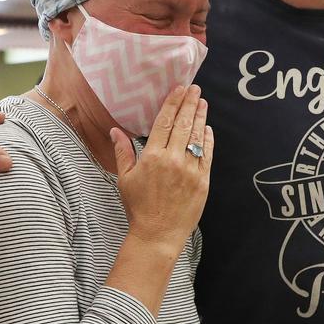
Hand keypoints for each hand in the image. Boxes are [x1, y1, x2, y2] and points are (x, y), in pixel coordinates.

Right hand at [110, 85, 212, 251]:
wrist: (158, 234)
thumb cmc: (138, 207)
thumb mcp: (124, 179)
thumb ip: (122, 151)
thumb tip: (115, 130)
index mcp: (152, 157)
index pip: (165, 122)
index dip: (173, 103)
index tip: (179, 89)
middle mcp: (172, 159)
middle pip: (183, 124)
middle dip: (190, 104)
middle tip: (195, 89)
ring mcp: (190, 170)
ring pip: (197, 137)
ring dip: (200, 117)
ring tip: (203, 102)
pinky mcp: (202, 181)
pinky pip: (207, 155)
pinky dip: (208, 140)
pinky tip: (207, 128)